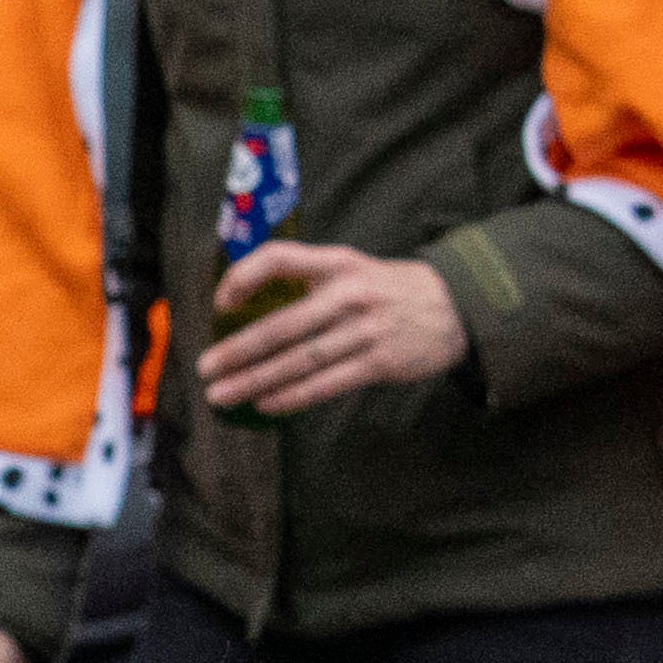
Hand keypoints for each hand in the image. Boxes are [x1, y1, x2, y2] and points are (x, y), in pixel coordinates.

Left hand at [193, 238, 471, 415]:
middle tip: (205, 368)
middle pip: (283, 324)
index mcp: (337, 263)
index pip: (279, 258)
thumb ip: (308, 282)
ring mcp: (366, 329)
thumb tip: (248, 313)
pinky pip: (327, 383)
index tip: (220, 302)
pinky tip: (265, 403)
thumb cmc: (387, 290)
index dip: (243, 277)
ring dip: (256, 380)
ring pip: (300, 360)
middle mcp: (350, 292)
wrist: (456, 306)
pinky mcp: (380, 361)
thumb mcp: (352, 269)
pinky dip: (293, 396)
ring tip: (223, 394)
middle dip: (238, 350)